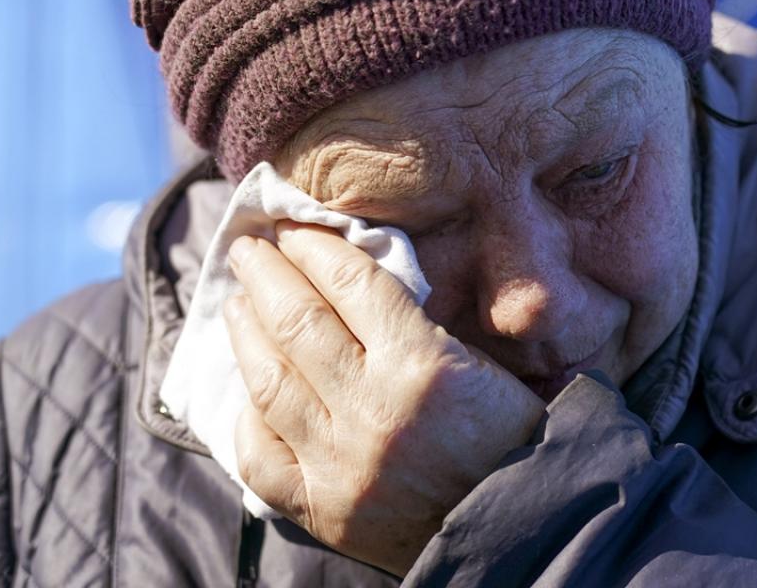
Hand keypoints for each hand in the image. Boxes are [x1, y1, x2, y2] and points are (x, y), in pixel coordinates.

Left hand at [226, 221, 545, 575]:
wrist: (519, 529)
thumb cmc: (511, 439)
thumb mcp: (481, 365)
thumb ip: (416, 326)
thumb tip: (350, 278)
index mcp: (423, 366)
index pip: (350, 283)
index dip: (314, 246)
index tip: (293, 227)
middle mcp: (373, 410)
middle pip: (298, 321)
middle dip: (265, 274)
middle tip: (248, 249)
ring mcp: (339, 463)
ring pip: (270, 381)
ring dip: (246, 332)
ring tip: (237, 303)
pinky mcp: (321, 509)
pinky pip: (262, 454)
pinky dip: (249, 416)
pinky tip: (250, 389)